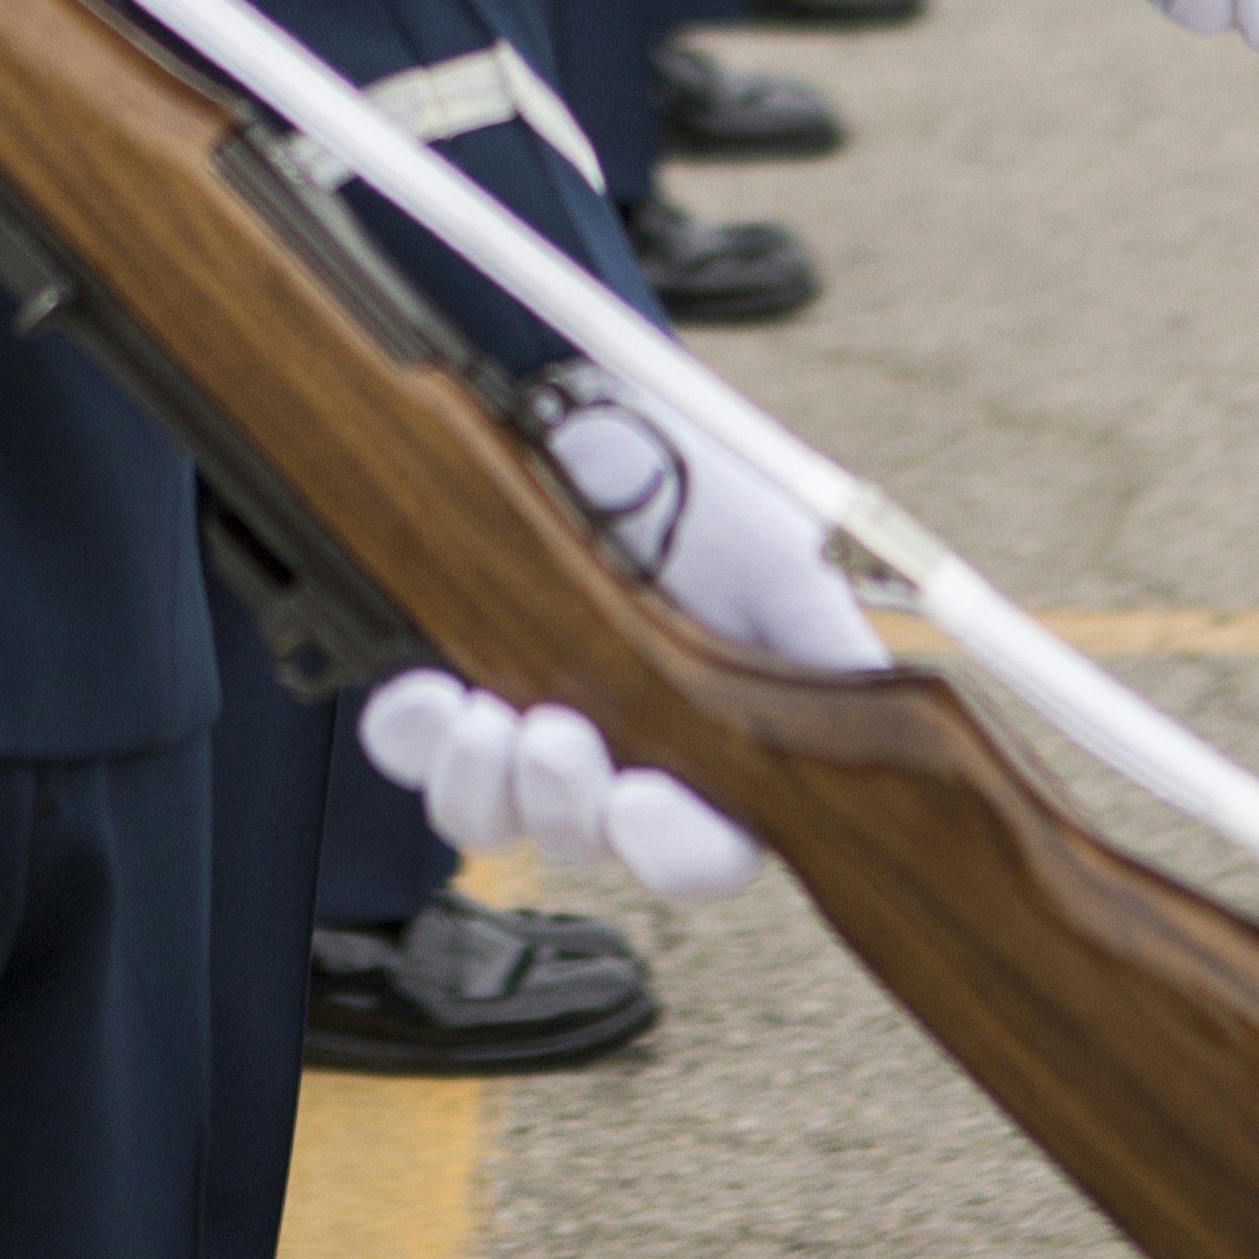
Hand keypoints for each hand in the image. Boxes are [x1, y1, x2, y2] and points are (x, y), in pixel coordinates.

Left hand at [356, 387, 884, 895]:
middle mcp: (620, 753)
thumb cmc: (712, 489)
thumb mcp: (794, 571)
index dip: (673, 855)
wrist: (613, 404)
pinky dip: (409, 737)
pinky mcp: (456, 675)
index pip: (706, 855)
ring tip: (483, 718)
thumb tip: (848, 759)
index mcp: (712, 752)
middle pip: (585, 841)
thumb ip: (830, 672)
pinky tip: (426, 692)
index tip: (639, 805)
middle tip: (554, 733)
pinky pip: (409, 749)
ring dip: (480, 787)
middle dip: (564, 802)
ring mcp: (531, 717)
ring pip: (491, 816)